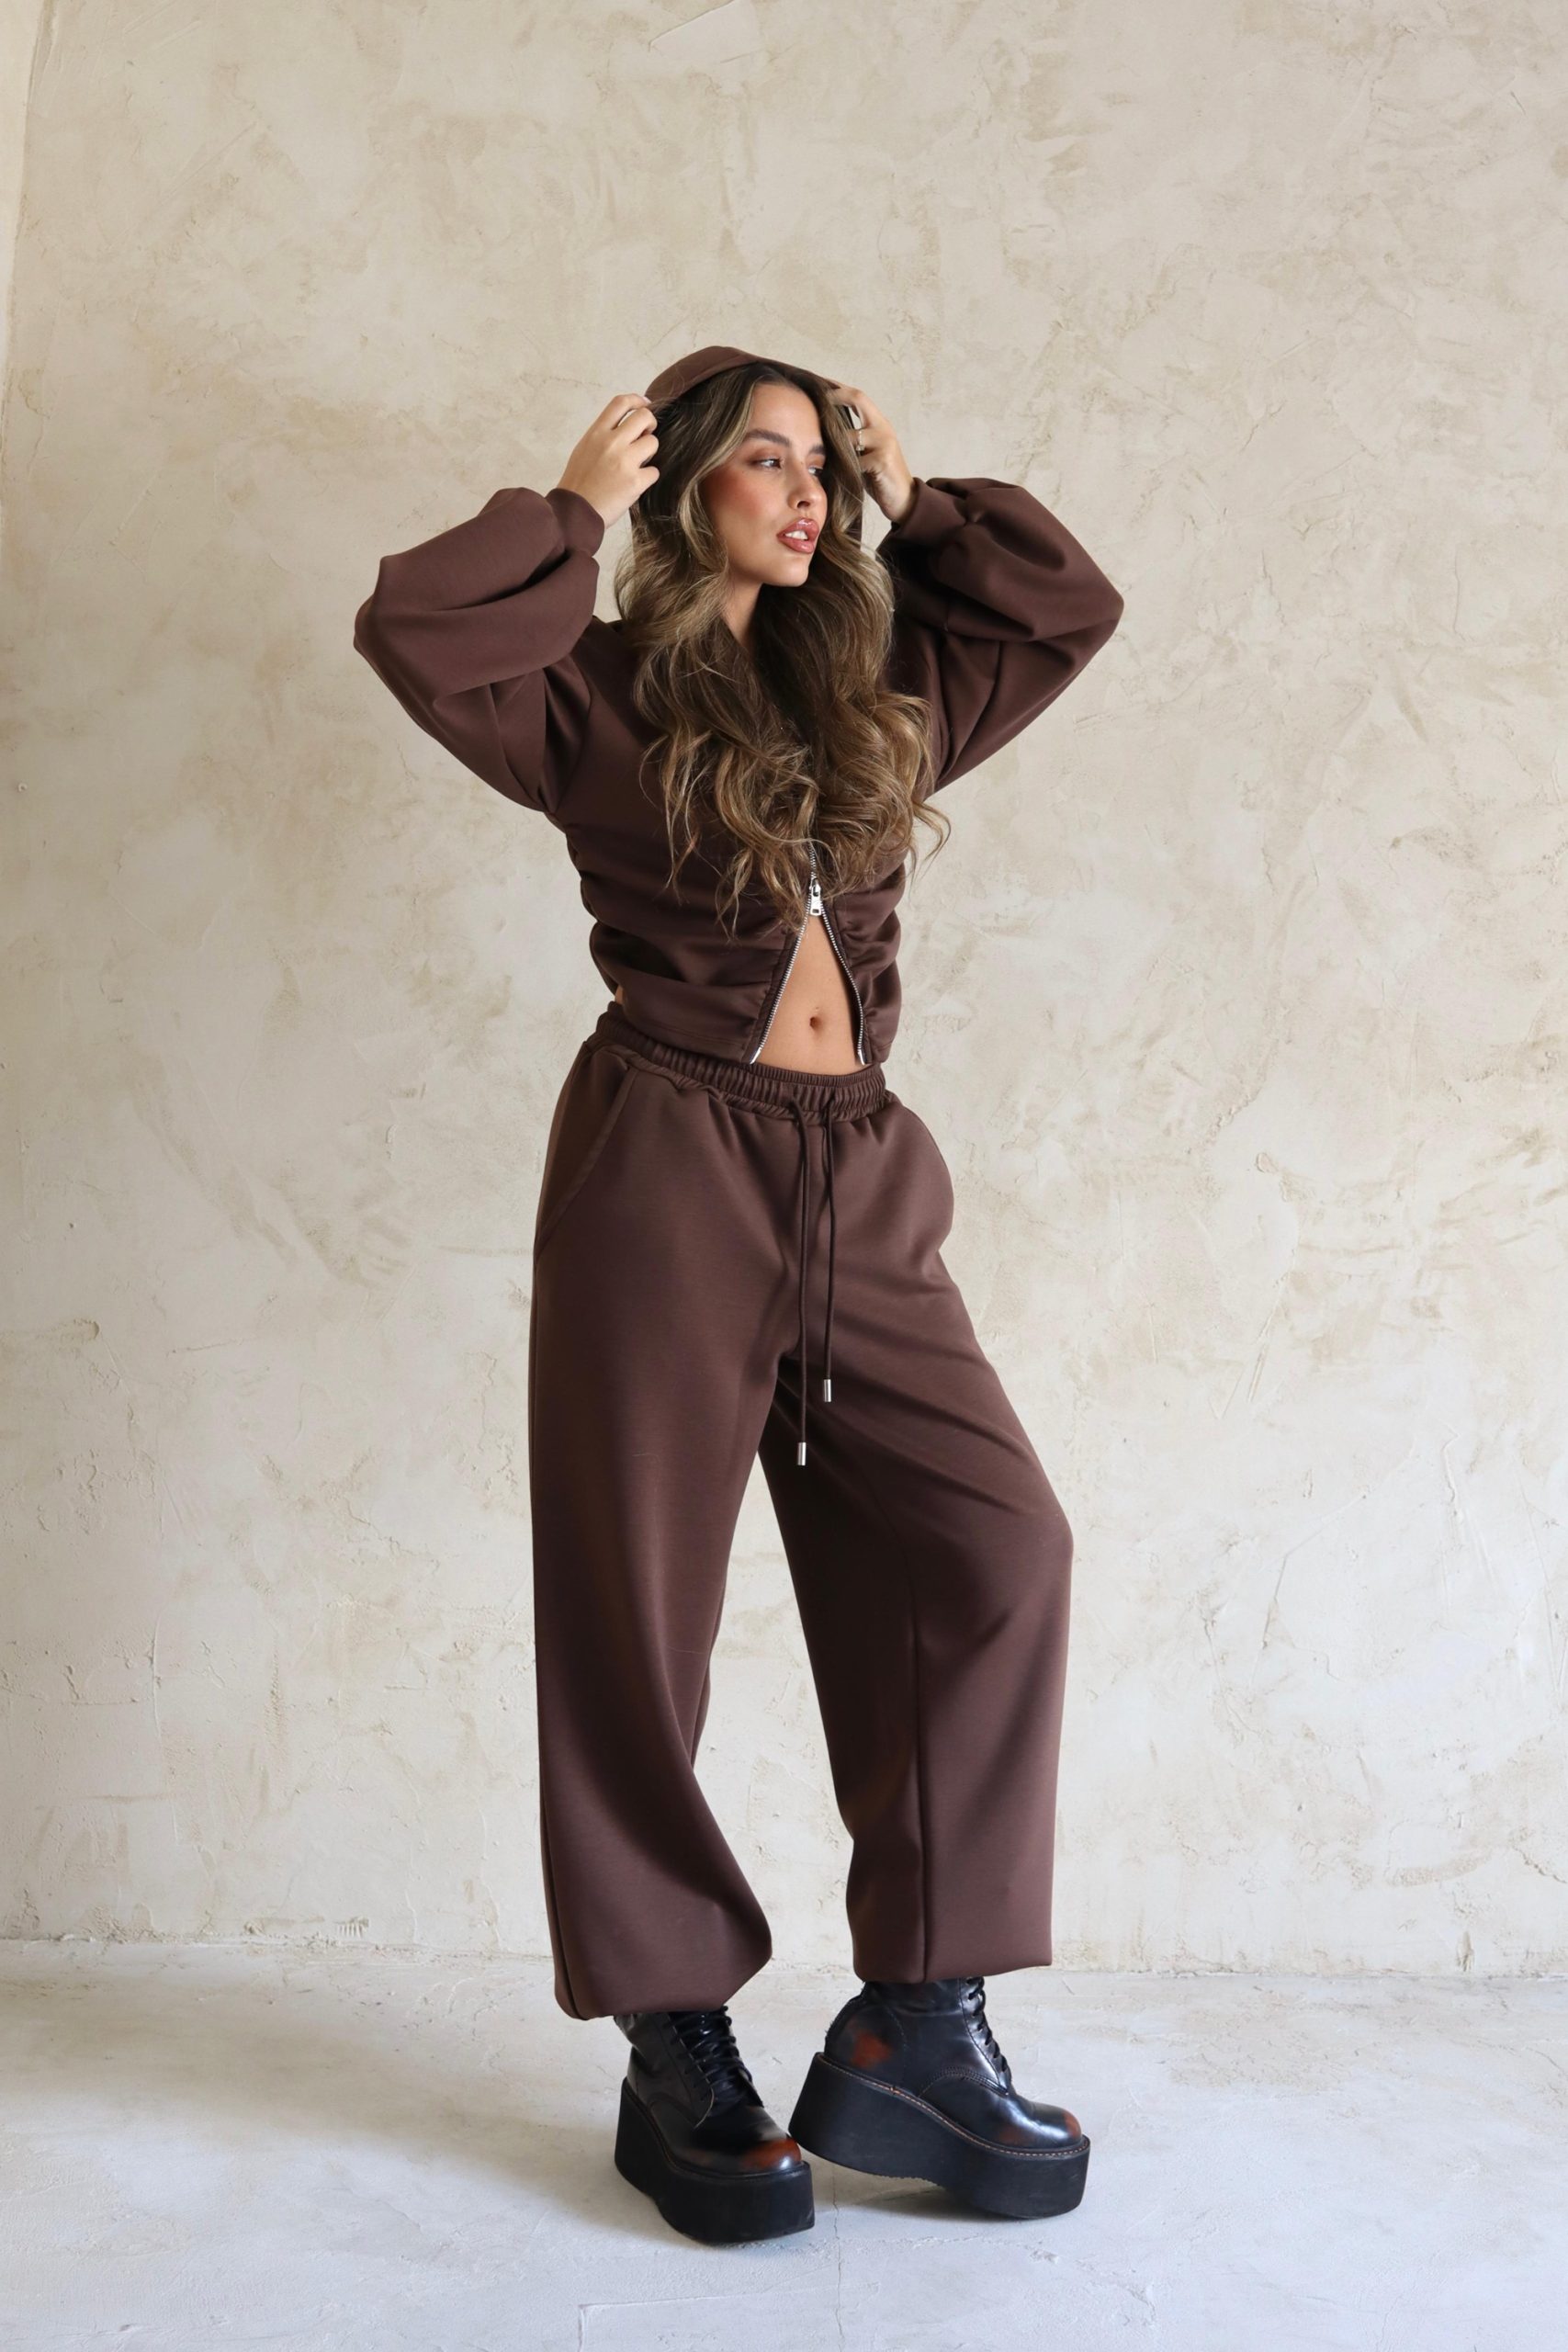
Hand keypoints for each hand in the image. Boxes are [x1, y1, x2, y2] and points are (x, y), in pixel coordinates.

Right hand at [553, 393, 659, 527]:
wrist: (574, 513)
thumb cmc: (577, 484)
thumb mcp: (584, 450)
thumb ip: (603, 436)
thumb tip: (626, 428)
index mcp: (597, 433)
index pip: (621, 403)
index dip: (637, 400)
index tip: (644, 404)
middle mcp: (612, 442)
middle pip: (644, 417)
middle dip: (650, 424)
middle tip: (646, 436)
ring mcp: (625, 461)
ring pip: (653, 443)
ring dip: (649, 453)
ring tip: (637, 465)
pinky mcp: (635, 482)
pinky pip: (654, 471)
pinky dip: (648, 478)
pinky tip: (635, 484)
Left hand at [824, 382, 915, 524]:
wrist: (904, 499)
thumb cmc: (880, 477)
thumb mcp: (866, 453)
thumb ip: (852, 441)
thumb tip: (823, 432)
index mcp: (878, 424)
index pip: (858, 397)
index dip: (838, 388)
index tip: (819, 384)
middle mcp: (883, 428)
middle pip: (859, 398)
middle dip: (835, 396)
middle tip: (815, 400)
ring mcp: (884, 443)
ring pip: (850, 434)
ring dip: (833, 442)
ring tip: (817, 447)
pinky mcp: (882, 461)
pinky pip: (854, 460)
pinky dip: (843, 467)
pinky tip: (834, 473)